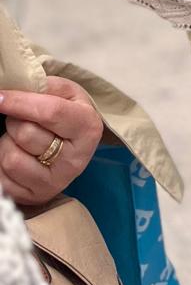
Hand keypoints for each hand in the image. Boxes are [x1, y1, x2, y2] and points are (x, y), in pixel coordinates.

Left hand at [0, 77, 103, 205]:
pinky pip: (3, 180)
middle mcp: (75, 160)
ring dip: (7, 143)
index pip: (50, 112)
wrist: (74, 145)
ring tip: (19, 139)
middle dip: (15, 121)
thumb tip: (9, 91)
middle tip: (20, 118)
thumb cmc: (67, 113)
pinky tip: (17, 155)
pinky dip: (3, 163)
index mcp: (88, 127)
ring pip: (11, 158)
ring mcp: (56, 182)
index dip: (20, 102)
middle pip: (26, 134)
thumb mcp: (65, 92)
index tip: (0, 96)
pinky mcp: (36, 197)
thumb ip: (43, 86)